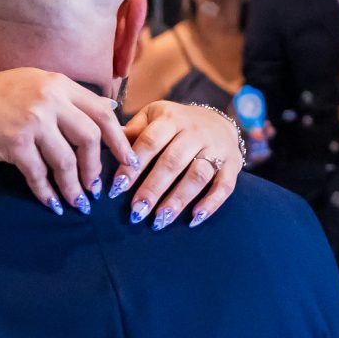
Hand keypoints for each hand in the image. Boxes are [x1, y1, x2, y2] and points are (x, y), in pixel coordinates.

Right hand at [0, 69, 131, 212]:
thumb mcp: (36, 84)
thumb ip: (71, 97)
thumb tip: (111, 108)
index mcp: (58, 83)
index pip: (102, 112)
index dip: (120, 140)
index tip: (129, 162)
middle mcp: (48, 98)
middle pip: (90, 138)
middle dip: (97, 168)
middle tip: (98, 188)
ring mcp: (31, 119)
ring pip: (66, 161)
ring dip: (74, 187)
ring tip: (78, 202)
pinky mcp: (14, 142)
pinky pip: (39, 174)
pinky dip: (47, 192)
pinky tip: (52, 203)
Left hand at [123, 100, 244, 228]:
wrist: (218, 121)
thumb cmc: (176, 124)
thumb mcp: (154, 116)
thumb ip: (134, 131)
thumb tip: (105, 148)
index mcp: (171, 119)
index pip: (149, 142)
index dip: (133, 166)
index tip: (117, 189)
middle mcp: (195, 132)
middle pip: (172, 162)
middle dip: (153, 189)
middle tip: (136, 212)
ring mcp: (216, 149)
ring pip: (197, 176)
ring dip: (177, 200)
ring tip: (159, 221)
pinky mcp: (233, 165)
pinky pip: (224, 186)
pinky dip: (210, 204)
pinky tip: (194, 219)